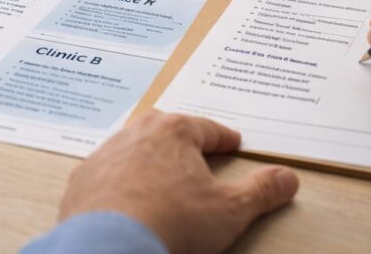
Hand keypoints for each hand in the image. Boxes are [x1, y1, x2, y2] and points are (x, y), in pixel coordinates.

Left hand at [58, 111, 297, 253]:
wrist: (111, 246)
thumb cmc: (170, 222)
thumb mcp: (230, 210)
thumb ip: (261, 191)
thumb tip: (287, 178)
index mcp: (174, 131)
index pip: (207, 128)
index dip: (223, 138)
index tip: (231, 142)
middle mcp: (137, 134)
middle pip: (166, 128)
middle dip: (182, 139)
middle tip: (195, 149)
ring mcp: (106, 155)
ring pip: (133, 146)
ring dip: (148, 156)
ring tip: (162, 173)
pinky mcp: (83, 180)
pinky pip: (107, 172)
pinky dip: (120, 179)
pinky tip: (128, 196)